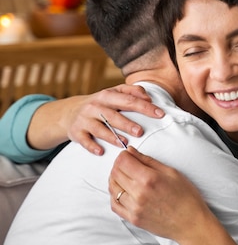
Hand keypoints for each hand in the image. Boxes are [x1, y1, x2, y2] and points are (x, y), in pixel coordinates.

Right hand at [27, 84, 164, 154]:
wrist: (70, 112)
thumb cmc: (100, 104)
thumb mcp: (113, 93)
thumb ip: (131, 92)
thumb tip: (148, 97)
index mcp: (107, 96)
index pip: (129, 100)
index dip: (145, 107)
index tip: (160, 114)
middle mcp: (95, 106)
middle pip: (113, 115)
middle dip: (127, 123)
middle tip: (140, 132)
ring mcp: (85, 119)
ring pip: (99, 128)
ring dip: (111, 136)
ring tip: (124, 143)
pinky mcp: (76, 132)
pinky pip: (84, 140)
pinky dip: (92, 146)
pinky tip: (101, 151)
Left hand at [109, 146, 211, 242]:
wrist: (191, 223)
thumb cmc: (186, 197)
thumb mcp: (171, 172)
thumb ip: (148, 161)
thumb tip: (131, 152)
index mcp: (149, 179)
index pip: (122, 161)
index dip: (123, 155)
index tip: (128, 155)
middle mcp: (139, 193)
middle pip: (115, 173)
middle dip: (119, 165)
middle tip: (128, 165)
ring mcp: (134, 208)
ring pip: (112, 188)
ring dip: (115, 179)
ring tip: (126, 177)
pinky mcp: (133, 219)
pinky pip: (114, 205)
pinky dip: (115, 196)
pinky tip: (123, 192)